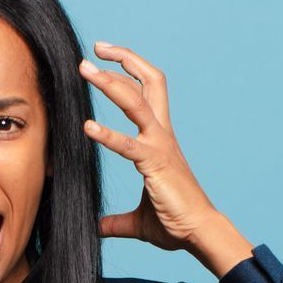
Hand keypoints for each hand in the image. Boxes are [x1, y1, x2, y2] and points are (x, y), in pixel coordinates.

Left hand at [79, 42, 222, 252]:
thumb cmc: (174, 223)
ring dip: (109, 82)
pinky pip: (129, 145)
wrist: (198, 233)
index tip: (103, 57)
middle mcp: (161, 134)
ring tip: (84, 69)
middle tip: (93, 49)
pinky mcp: (155, 164)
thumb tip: (97, 227)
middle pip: (146, 82)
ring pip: (136, 102)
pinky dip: (107, 135)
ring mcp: (160, 146)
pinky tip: (87, 128)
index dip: (127, 70)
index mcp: (159, 138)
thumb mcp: (137, 221)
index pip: (146, 91)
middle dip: (121, 61)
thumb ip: (116, 221)